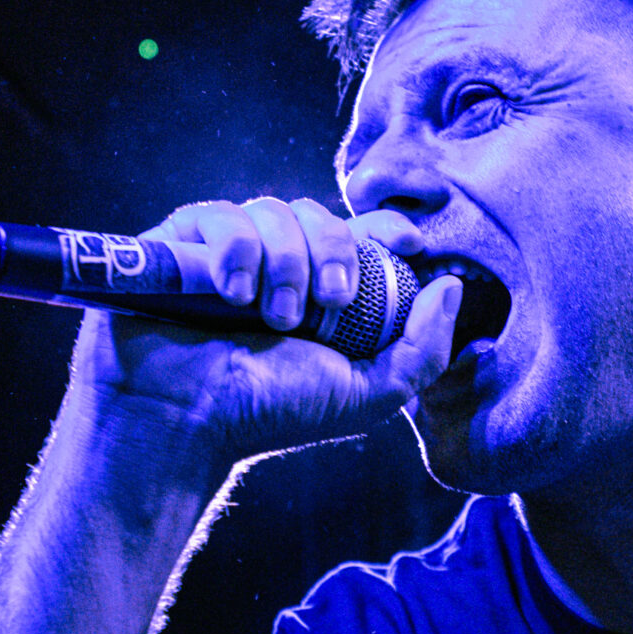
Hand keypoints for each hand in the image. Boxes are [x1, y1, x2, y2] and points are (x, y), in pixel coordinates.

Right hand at [73, 198, 460, 464]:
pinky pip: (219, 215)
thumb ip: (422, 349)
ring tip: (274, 316)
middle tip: (332, 302)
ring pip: (273, 210)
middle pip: (320, 214)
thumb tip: (452, 288)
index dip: (389, 227)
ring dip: (286, 260)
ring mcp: (225, 251)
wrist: (184, 423)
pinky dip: (235, 249)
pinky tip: (232, 293)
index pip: (361, 232)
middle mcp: (274, 264)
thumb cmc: (270, 413)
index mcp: (319, 291)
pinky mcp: (180, 243)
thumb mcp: (367, 394)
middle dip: (335, 251)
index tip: (412, 244)